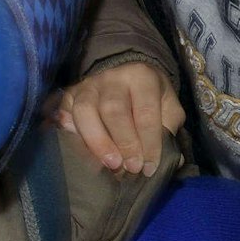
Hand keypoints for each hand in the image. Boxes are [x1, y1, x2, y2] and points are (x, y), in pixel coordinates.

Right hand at [55, 60, 183, 176]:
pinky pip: (66, 114)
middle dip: (124, 142)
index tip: (149, 167)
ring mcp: (89, 85)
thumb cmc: (149, 97)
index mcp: (142, 77)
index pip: (145, 112)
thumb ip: (170, 131)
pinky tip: (78, 150)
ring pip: (85, 111)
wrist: (126, 73)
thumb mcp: (168, 107)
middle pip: (113, 110)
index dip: (149, 142)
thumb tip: (173, 161)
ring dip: (97, 141)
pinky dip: (70, 132)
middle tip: (131, 167)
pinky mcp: (71, 94)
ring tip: (110, 163)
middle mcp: (113, 78)